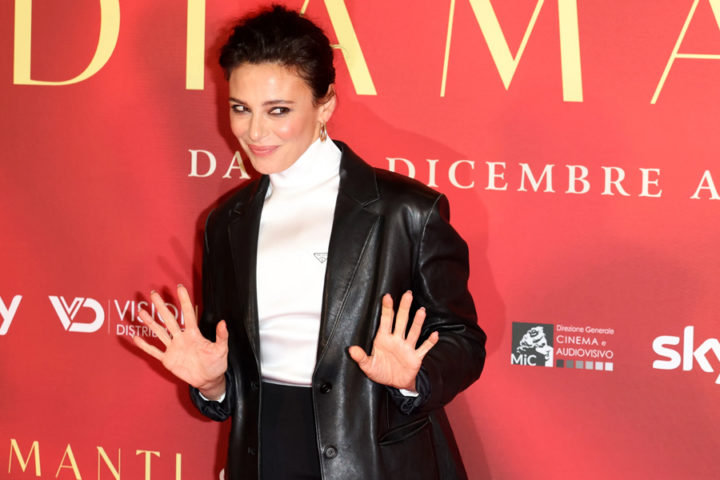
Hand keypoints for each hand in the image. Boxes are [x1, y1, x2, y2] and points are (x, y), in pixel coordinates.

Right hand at [132, 285, 227, 399]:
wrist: (208, 379)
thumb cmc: (216, 363)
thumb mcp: (221, 350)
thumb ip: (221, 336)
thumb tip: (223, 323)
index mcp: (194, 334)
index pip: (188, 314)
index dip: (184, 301)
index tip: (180, 288)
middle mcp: (181, 338)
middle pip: (169, 319)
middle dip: (161, 307)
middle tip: (153, 294)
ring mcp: (173, 348)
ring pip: (159, 332)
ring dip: (150, 322)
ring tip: (141, 311)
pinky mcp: (168, 360)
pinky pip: (154, 351)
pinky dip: (145, 346)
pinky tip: (136, 338)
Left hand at [349, 291, 438, 390]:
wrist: (396, 384)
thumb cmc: (381, 372)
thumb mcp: (368, 366)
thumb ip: (361, 357)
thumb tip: (351, 349)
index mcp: (384, 339)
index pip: (385, 321)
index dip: (387, 309)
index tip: (387, 296)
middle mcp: (397, 340)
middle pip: (401, 321)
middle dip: (404, 308)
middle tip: (407, 294)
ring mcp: (407, 348)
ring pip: (413, 332)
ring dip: (417, 322)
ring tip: (421, 311)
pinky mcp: (416, 357)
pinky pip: (424, 348)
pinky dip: (430, 342)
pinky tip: (435, 334)